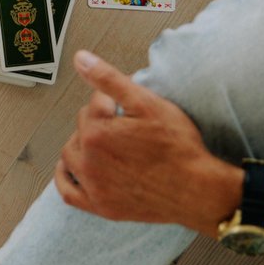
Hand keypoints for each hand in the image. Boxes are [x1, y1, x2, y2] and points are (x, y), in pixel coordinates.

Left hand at [55, 52, 239, 233]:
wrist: (198, 190)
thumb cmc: (177, 147)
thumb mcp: (146, 102)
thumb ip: (108, 79)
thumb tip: (80, 58)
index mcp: (96, 132)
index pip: (93, 103)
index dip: (114, 101)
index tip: (130, 108)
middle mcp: (88, 160)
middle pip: (80, 127)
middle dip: (98, 120)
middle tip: (124, 125)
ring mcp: (93, 186)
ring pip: (70, 155)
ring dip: (82, 144)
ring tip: (105, 142)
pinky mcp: (101, 206)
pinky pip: (68, 192)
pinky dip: (65, 178)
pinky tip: (72, 169)